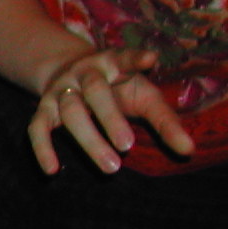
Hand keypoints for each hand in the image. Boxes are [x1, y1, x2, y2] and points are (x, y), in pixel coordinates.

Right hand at [31, 48, 194, 174]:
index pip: (124, 59)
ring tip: (112, 168)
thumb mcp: (143, 97)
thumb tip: (189, 151)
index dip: (135, 58)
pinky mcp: (43, 109)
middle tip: (128, 146)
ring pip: (70, 113)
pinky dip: (42, 148)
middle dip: (110, 118)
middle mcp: (83, 73)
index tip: (150, 59)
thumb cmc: (117, 89)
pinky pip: (37, 128)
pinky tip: (52, 170)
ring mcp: (61, 91)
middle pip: (95, 92)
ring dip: (89, 140)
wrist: (70, 73)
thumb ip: (166, 122)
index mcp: (112, 63)